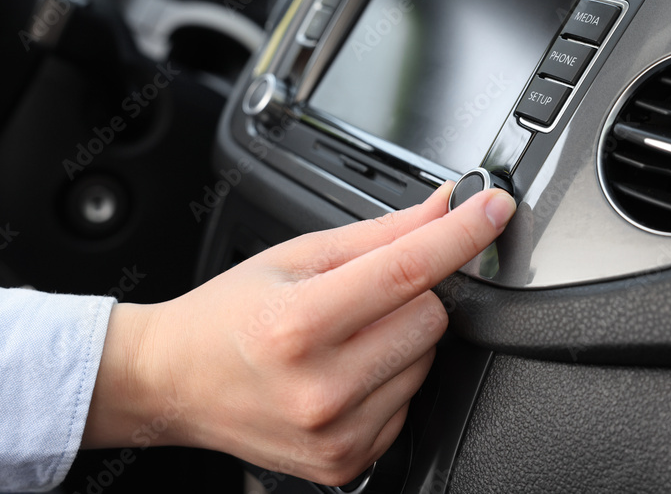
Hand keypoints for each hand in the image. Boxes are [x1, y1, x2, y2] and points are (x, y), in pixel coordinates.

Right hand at [82, 182, 514, 485]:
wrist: (176, 383)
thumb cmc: (228, 315)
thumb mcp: (294, 257)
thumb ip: (378, 235)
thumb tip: (443, 209)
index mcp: (297, 325)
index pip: (405, 271)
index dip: (459, 234)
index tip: (494, 210)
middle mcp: (320, 389)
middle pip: (431, 318)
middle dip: (411, 294)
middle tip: (359, 295)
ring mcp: (338, 434)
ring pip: (428, 361)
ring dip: (402, 339)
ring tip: (344, 337)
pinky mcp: (349, 461)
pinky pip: (411, 403)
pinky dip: (390, 379)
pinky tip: (345, 373)